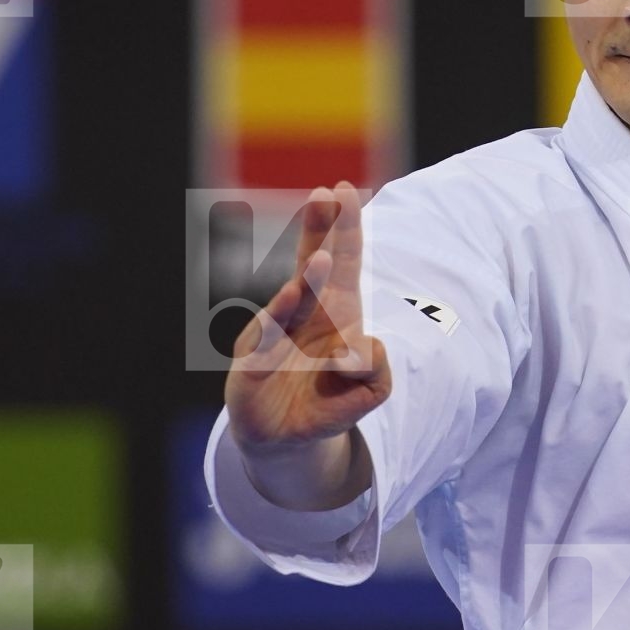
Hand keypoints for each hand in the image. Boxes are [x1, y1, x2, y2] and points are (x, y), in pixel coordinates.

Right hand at [223, 181, 391, 453]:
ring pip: (292, 301)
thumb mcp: (368, 391)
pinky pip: (264, 339)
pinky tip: (290, 299)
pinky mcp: (251, 364)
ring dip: (308, 280)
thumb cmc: (327, 400)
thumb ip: (378, 373)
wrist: (287, 439)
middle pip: (312, 266)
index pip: (344, 262)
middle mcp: (301, 315)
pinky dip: (278, 322)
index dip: (346, 228)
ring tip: (324, 260)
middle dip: (319, 230)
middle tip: (325, 194)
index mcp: (334, 312)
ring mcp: (273, 336)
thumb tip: (366, 351)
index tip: (347, 190)